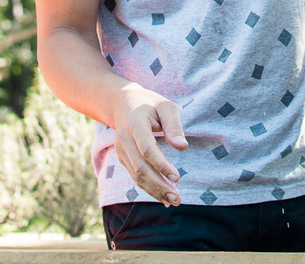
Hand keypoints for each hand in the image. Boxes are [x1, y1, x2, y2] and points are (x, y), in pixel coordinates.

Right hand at [111, 83, 187, 205]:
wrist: (123, 103)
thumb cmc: (150, 104)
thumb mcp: (166, 106)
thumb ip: (174, 125)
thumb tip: (182, 147)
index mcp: (135, 124)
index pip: (147, 149)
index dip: (161, 165)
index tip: (177, 177)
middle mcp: (125, 139)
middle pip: (141, 167)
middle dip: (159, 185)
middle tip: (177, 198)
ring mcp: (121, 150)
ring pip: (136, 176)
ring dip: (155, 190)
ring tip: (173, 200)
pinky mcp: (123, 158)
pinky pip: (135, 176)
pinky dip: (149, 188)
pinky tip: (163, 197)